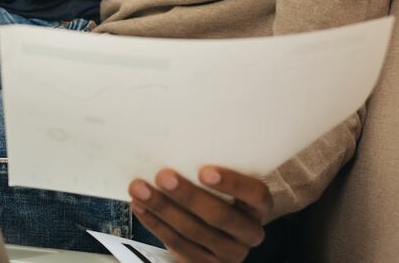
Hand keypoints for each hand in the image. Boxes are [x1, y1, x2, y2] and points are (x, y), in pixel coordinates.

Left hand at [129, 166, 273, 262]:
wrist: (217, 235)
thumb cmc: (218, 198)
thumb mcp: (224, 186)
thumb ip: (210, 173)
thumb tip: (176, 146)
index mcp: (258, 208)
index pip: (255, 195)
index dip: (232, 184)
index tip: (204, 171)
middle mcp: (249, 233)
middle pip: (220, 216)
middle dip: (188, 195)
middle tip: (163, 176)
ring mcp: (228, 254)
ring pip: (193, 231)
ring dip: (162, 208)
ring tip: (140, 189)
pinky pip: (178, 244)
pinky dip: (156, 224)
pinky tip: (141, 207)